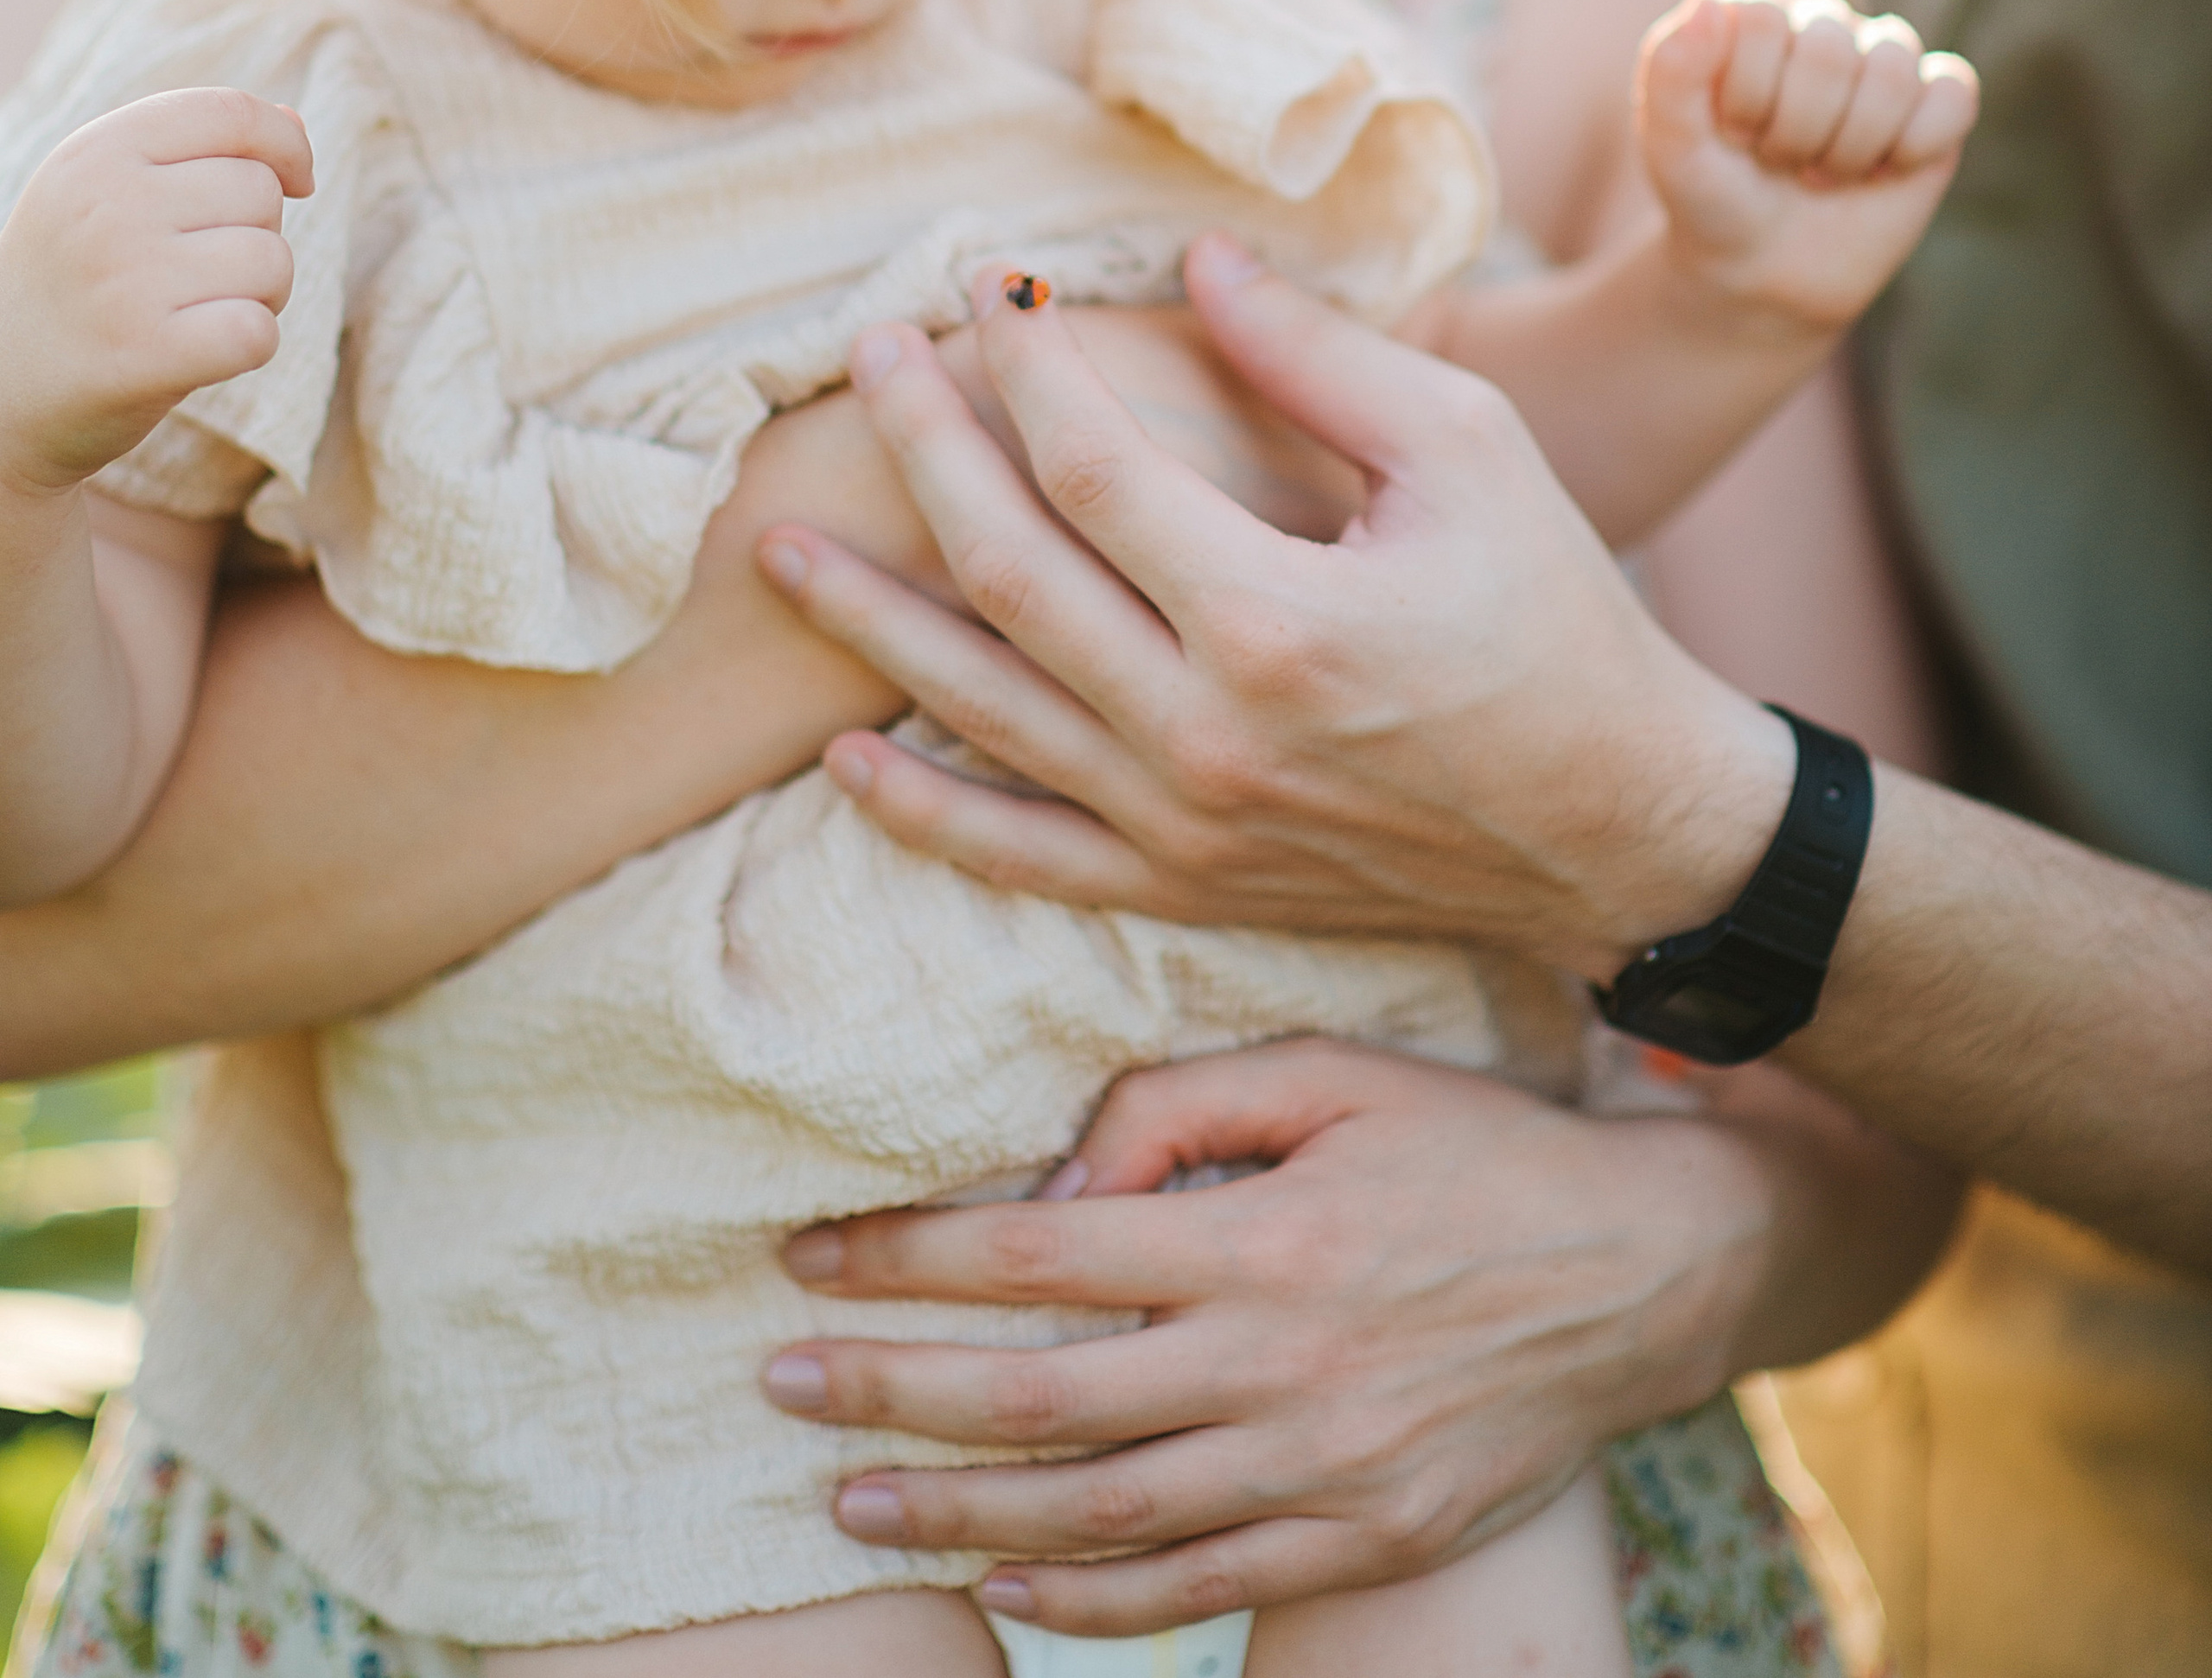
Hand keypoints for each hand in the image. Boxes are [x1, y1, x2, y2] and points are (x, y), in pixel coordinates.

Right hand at [0, 89, 312, 499]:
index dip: (284, 145)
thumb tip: (293, 124)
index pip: (230, 113)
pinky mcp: (142, 355)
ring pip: (273, 262)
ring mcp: (123, 280)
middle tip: (196, 277)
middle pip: (261, 193)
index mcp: (95, 152)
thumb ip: (197, 152)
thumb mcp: (107, 196)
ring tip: (195, 313)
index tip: (295, 183)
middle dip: (256, 236)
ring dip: (260, 295)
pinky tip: (202, 354)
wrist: (2, 393)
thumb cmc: (76, 286)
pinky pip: (257, 332)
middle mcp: (105, 205)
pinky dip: (249, 346)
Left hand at [757, 238, 1790, 977]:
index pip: (1095, 463)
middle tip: (865, 356)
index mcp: (1277, 617)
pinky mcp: (1187, 885)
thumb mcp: (1471, 452)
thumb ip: (1319, 357)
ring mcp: (1185, 823)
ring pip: (982, 708)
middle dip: (922, 448)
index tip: (990, 286)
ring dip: (871, 620)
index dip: (1026, 362)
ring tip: (777, 545)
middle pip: (1008, 569)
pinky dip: (925, 810)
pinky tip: (846, 754)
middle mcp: (1207, 732)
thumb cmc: (1557, 616)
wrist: (1620, 825)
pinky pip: (1021, 854)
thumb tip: (1194, 260)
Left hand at [762, 1041, 1765, 1635]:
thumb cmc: (1468, 1147)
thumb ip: (1184, 1104)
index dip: (909, 1259)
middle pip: (1039, 1400)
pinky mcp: (1362, 1540)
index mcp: (1262, 1236)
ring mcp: (1321, 1472)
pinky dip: (1086, 1598)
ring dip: (954, 1507)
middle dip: (889, 1391)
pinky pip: (1195, 1587)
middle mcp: (1279, 1367)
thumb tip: (1055, 1180)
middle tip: (776, 1379)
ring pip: (1097, 1515)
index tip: (810, 1255)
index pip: (1039, 1256)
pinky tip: (999, 1578)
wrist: (1642, 1270)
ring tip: (845, 1496)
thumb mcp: (1335, 1072)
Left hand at [1637, 0, 1977, 330]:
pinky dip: (1916, 146)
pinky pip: (1952, 95)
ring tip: (1819, 170)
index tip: (1731, 135)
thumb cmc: (1709, 197)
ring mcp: (1881, 59)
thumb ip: (1671, 70)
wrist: (1760, 271)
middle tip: (1777, 160)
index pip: (1762, 17)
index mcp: (1751, 11)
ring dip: (1850, 146)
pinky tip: (1882, 172)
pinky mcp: (1934, 102)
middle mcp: (1821, 21)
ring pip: (1893, 71)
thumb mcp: (1671, 146)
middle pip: (1830, 49)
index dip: (1746, 94)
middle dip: (1796, 130)